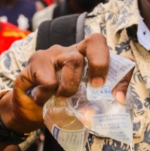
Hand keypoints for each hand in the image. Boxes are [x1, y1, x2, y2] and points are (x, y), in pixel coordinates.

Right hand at [0, 33, 132, 132]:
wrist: (27, 110)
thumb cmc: (59, 102)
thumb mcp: (83, 103)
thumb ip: (99, 101)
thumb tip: (116, 103)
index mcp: (89, 59)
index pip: (115, 56)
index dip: (122, 73)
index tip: (118, 97)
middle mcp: (73, 50)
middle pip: (96, 40)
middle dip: (101, 63)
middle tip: (96, 86)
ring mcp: (54, 53)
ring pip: (74, 59)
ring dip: (71, 85)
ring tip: (62, 97)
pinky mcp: (35, 61)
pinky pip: (49, 79)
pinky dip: (47, 94)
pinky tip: (42, 98)